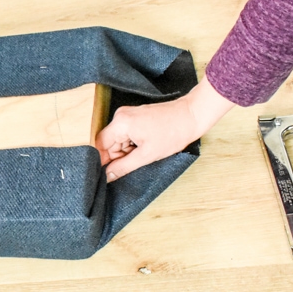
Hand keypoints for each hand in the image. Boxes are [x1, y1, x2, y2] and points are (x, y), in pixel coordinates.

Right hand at [95, 78, 235, 181]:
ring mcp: (128, 115)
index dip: (103, 160)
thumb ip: (123, 167)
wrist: (192, 116)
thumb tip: (107, 176)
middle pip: (108, 142)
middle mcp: (121, 116)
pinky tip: (146, 145)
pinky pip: (125, 134)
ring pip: (118, 140)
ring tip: (145, 151)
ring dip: (127, 151)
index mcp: (121, 123)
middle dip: (118, 155)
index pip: (100, 144)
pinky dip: (132, 144)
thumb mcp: (147, 155)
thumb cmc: (173, 133)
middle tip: (136, 160)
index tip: (108, 172)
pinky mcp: (135, 116)